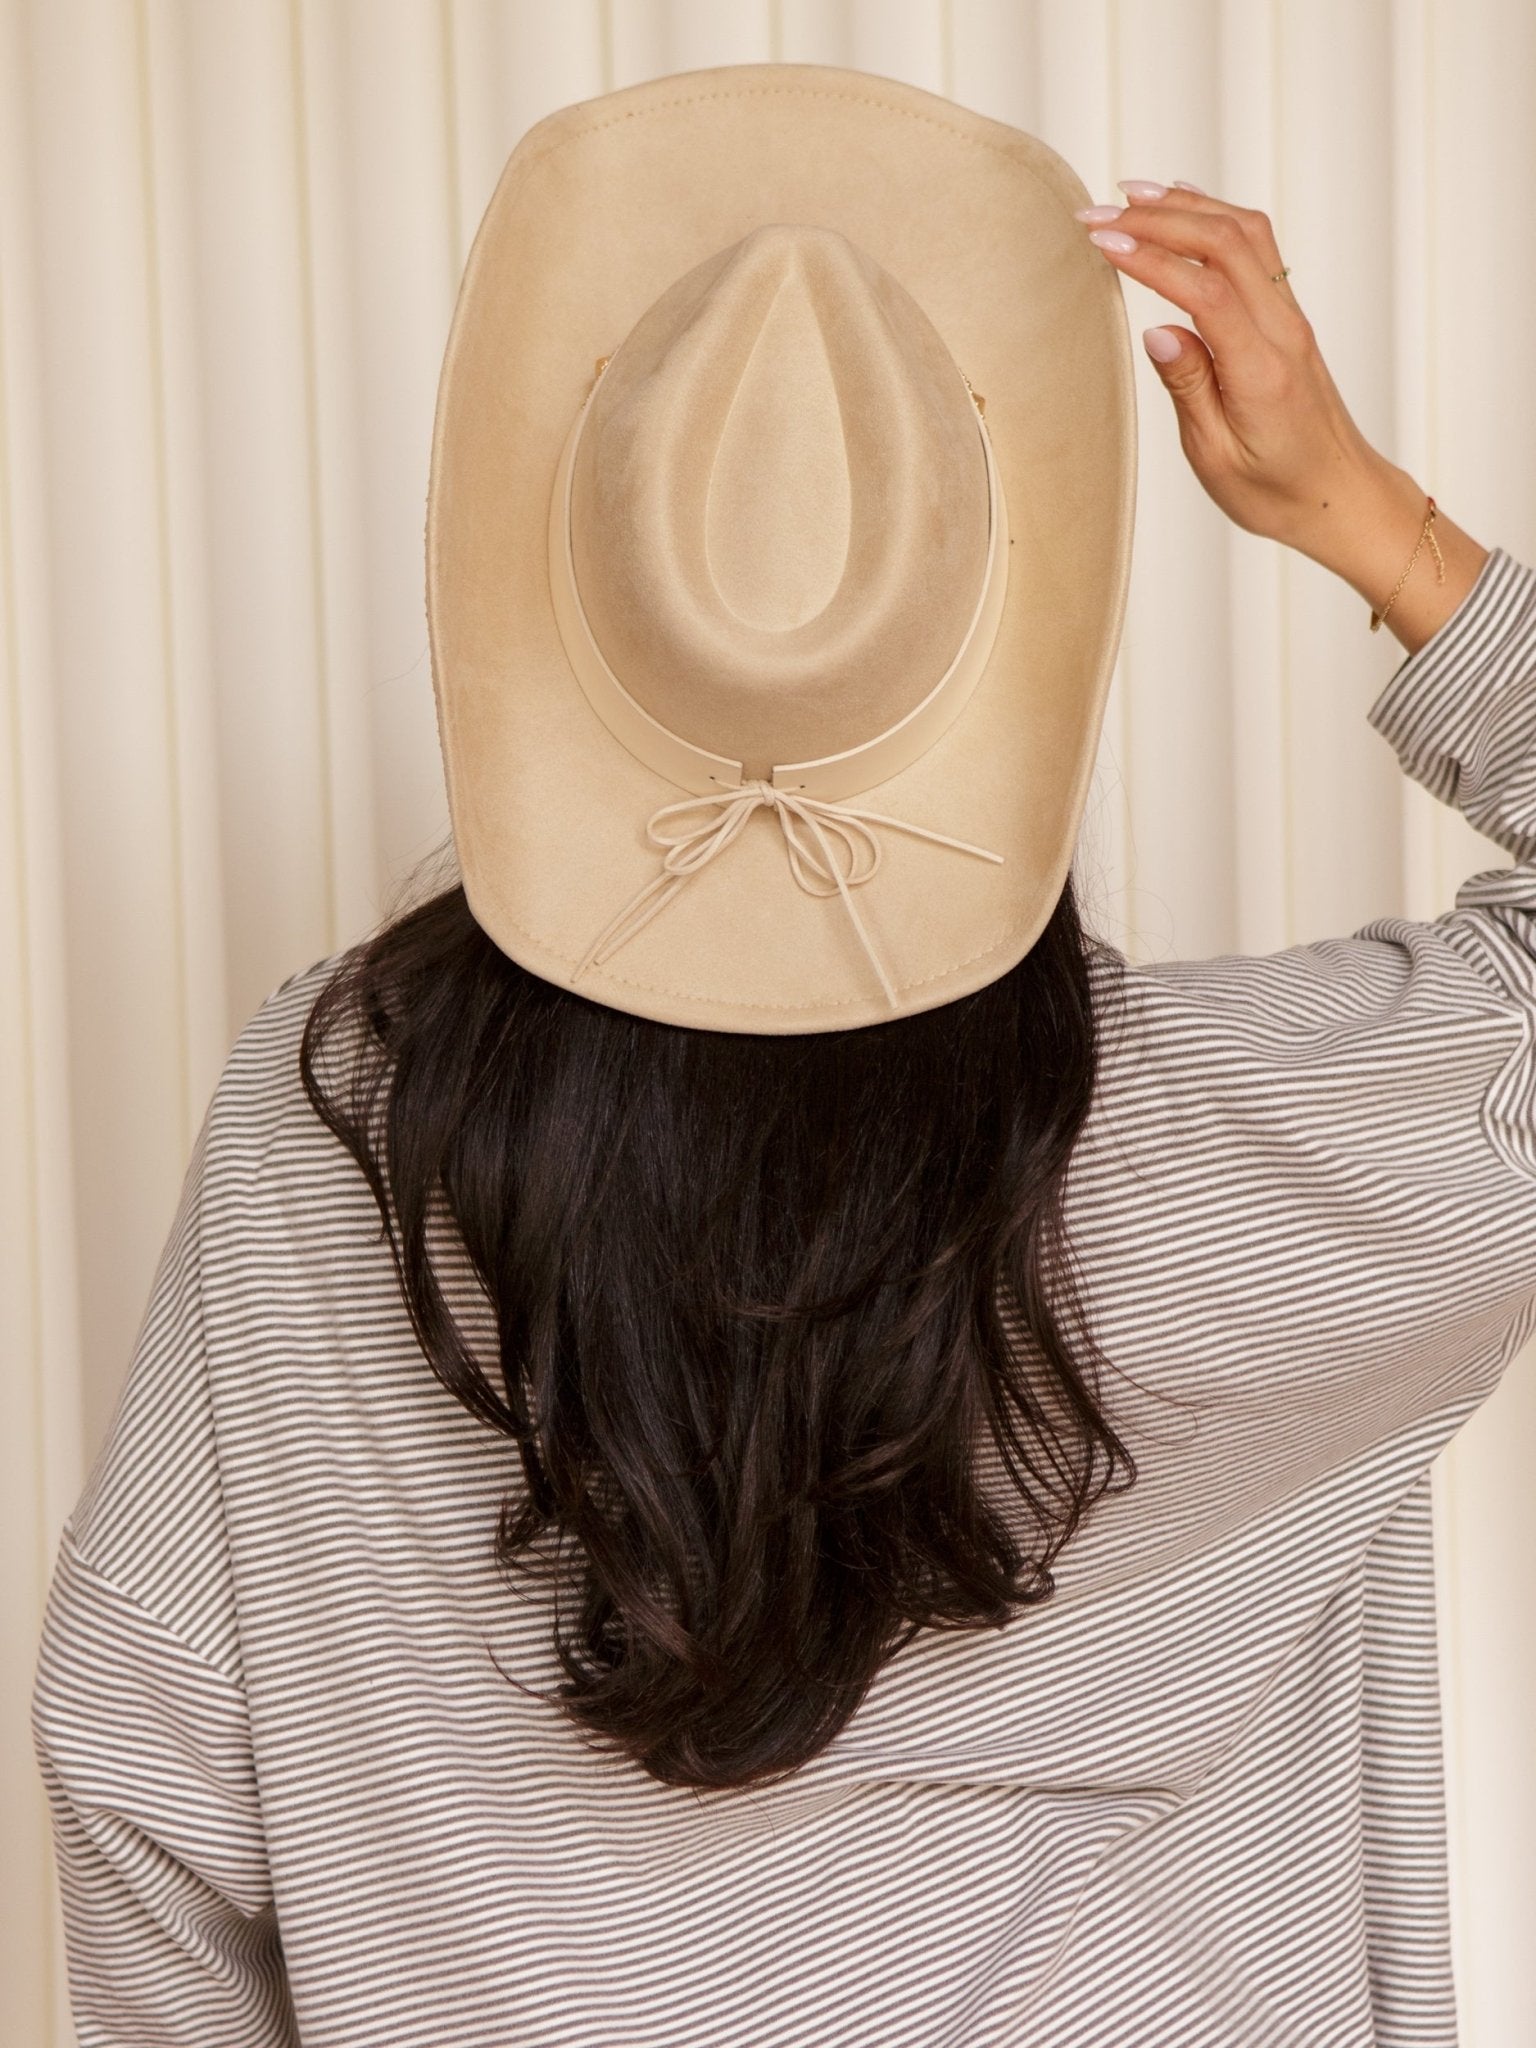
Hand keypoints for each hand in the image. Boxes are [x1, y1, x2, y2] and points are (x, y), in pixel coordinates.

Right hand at [1079, 182, 1488, 652]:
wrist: (1340, 496)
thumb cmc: (1278, 491)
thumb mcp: (1218, 456)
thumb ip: (1189, 388)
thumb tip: (1157, 329)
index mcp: (1260, 371)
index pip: (1203, 291)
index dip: (1150, 259)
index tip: (1101, 242)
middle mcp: (1282, 331)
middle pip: (1225, 243)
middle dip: (1158, 219)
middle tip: (1098, 214)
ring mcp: (1289, 318)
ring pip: (1244, 233)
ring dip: (1186, 208)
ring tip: (1130, 196)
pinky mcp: (1287, 317)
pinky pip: (1256, 248)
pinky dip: (1214, 218)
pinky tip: (1183, 208)